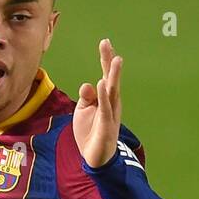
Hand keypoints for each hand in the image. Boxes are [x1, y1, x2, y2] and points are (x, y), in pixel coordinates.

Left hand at [73, 38, 123, 168]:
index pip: (105, 74)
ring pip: (112, 90)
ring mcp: (110, 112)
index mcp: (105, 97)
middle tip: (107, 43)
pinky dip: (103, 96)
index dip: (105, 59)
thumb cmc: (90, 132)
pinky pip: (105, 108)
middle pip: (110, 78)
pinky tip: (102, 83)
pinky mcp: (106, 124)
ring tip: (115, 59)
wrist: (95, 157)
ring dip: (113, 75)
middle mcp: (111, 102)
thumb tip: (88, 84)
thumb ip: (86, 97)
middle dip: (109, 61)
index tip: (105, 42)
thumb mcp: (83, 111)